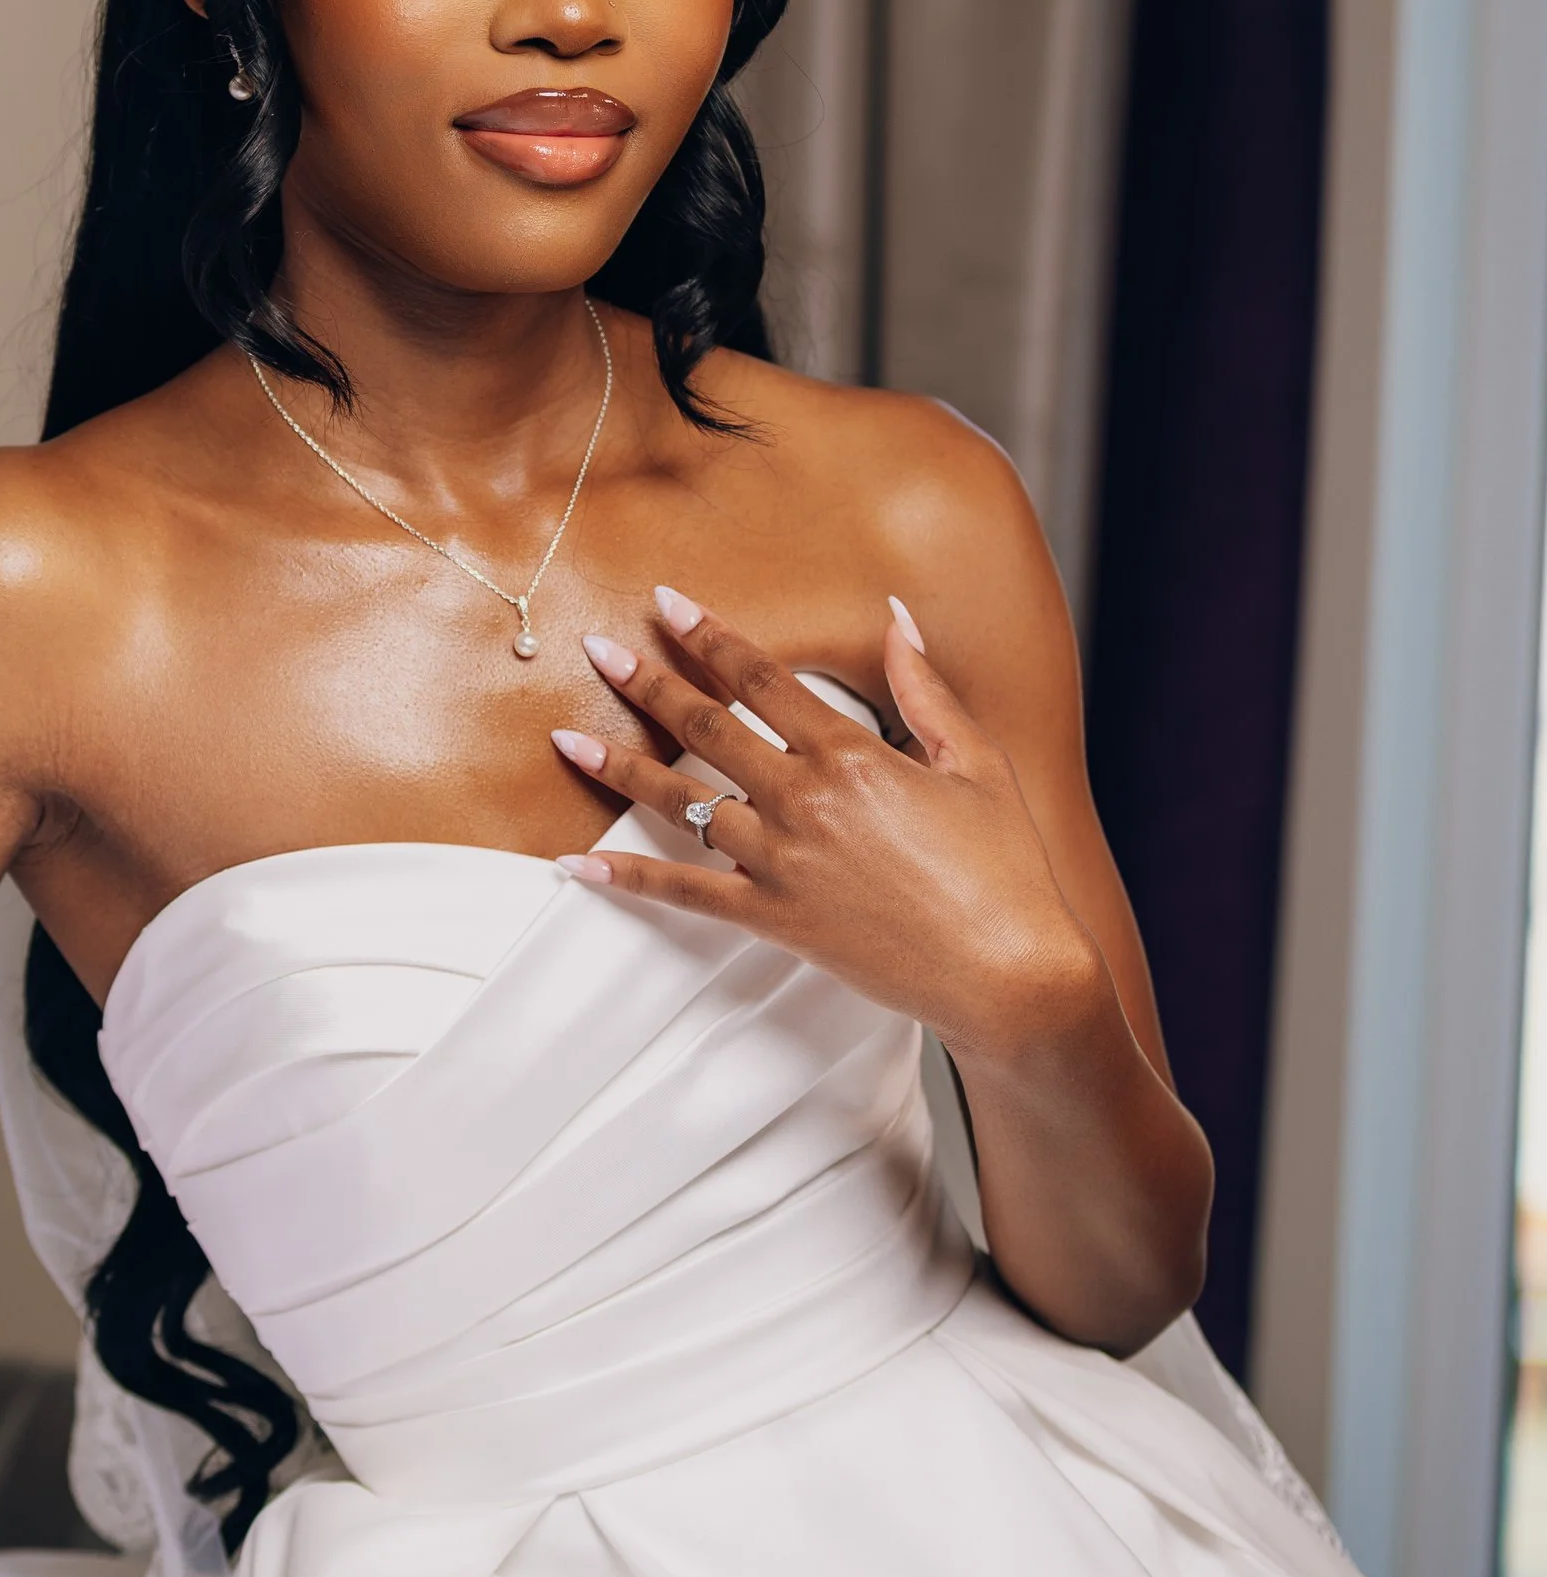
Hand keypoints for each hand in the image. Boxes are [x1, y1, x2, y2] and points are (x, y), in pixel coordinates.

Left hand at [549, 588, 1106, 1067]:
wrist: (1009, 971)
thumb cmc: (1004, 866)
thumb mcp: (975, 762)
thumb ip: (925, 687)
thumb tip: (896, 617)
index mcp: (852, 755)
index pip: (762, 679)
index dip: (710, 637)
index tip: (666, 605)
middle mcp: (804, 801)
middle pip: (707, 728)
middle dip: (647, 683)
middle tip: (596, 650)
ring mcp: (782, 862)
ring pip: (682, 802)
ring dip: (620, 768)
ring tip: (565, 739)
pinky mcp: (774, 918)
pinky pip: (684, 895)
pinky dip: (628, 879)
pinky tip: (577, 866)